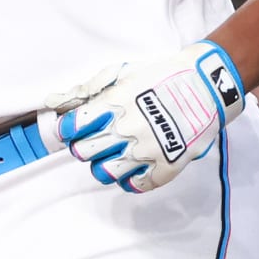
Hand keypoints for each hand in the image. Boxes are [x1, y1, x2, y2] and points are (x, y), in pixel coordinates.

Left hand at [49, 40, 244, 193]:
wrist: (205, 86)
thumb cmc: (161, 76)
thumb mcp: (122, 73)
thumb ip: (86, 90)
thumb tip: (52, 102)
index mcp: (114, 105)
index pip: (72, 127)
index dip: (70, 128)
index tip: (75, 126)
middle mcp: (127, 130)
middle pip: (83, 152)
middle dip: (84, 144)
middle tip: (96, 137)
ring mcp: (146, 151)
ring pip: (104, 173)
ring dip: (103, 163)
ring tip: (114, 152)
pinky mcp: (165, 167)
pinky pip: (134, 185)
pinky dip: (130, 177)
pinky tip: (134, 163)